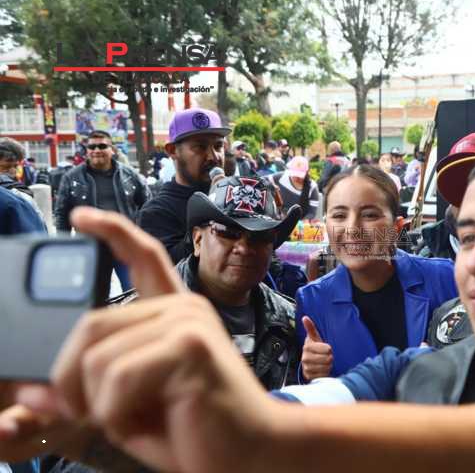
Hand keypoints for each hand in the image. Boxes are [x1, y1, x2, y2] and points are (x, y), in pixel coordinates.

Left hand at [0, 206, 186, 461]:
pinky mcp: (190, 347)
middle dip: (69, 381)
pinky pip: (116, 379)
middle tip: (89, 415)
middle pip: (88, 326)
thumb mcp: (130, 406)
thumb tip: (29, 392)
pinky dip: (116, 415)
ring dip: (100, 406)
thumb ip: (85, 391)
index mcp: (175, 315)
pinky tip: (150, 423)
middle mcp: (184, 308)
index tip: (80, 218)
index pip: (143, 258)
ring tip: (136, 420)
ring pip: (96, 358)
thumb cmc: (195, 432)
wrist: (253, 455)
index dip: (111, 232)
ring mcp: (188, 323)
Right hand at [301, 317, 332, 380]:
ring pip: (326, 368)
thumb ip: (310, 328)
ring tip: (323, 363)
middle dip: (329, 358)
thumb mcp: (314, 338)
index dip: (329, 349)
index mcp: (307, 347)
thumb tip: (305, 318)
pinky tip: (321, 370)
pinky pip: (323, 375)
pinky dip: (325, 373)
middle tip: (325, 356)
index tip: (326, 349)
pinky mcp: (309, 376)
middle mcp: (305, 358)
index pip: (327, 349)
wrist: (309, 363)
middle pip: (328, 359)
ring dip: (328, 366)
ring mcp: (307, 368)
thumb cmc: (315, 348)